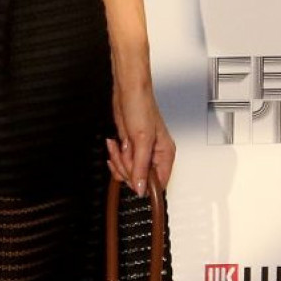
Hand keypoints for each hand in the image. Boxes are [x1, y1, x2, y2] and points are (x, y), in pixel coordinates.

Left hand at [106, 78, 174, 196]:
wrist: (127, 92)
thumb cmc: (141, 107)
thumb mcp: (142, 140)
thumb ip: (141, 167)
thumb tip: (141, 188)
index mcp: (165, 155)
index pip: (159, 183)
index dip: (145, 184)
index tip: (133, 177)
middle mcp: (155, 155)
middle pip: (140, 179)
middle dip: (127, 166)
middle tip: (127, 150)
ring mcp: (141, 152)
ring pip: (127, 171)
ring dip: (119, 159)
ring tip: (120, 144)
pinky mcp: (129, 147)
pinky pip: (120, 161)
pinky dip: (114, 154)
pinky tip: (115, 144)